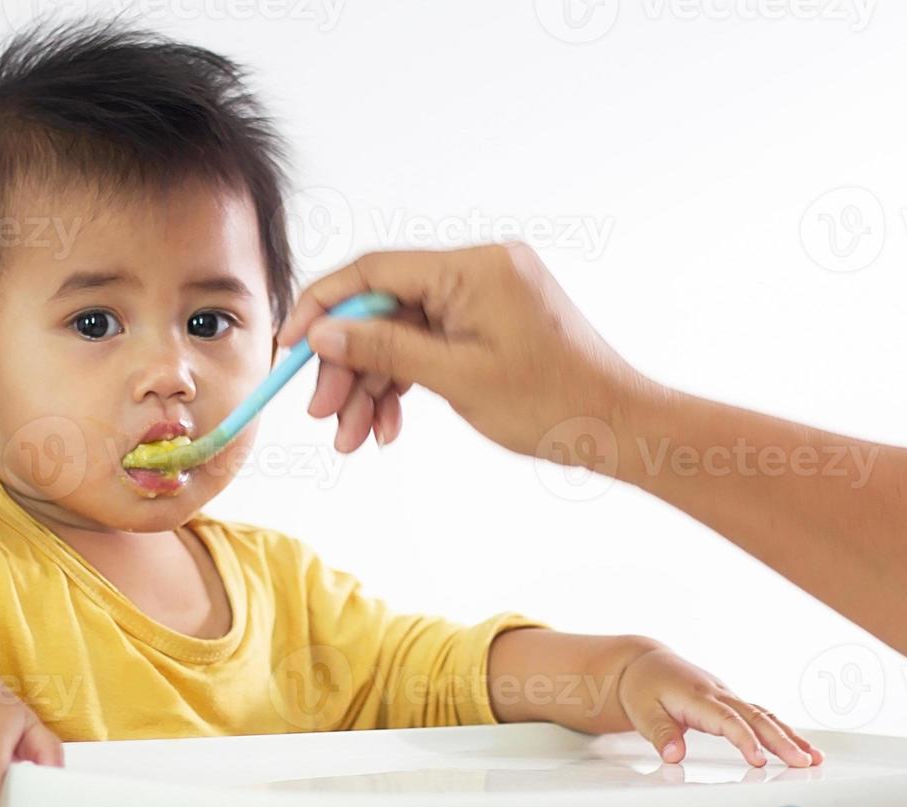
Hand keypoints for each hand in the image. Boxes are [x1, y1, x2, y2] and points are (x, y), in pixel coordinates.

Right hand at [277, 242, 656, 463]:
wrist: (618, 428)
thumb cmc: (553, 403)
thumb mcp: (457, 378)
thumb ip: (385, 347)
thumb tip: (323, 331)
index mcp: (473, 266)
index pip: (374, 270)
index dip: (322, 305)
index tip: (289, 346)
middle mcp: (477, 270)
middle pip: (384, 308)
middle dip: (349, 365)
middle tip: (324, 415)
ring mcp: (484, 297)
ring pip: (402, 334)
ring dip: (373, 387)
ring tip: (353, 439)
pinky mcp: (488, 323)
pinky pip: (430, 346)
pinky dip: (406, 384)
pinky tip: (387, 428)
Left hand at [615, 646, 822, 767]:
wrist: (646, 664)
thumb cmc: (644, 687)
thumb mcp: (643, 712)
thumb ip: (661, 734)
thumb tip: (674, 756)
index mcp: (697, 697)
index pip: (726, 720)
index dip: (744, 740)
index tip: (759, 760)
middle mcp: (719, 694)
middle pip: (755, 717)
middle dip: (781, 741)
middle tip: (802, 762)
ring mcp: (728, 697)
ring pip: (764, 715)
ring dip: (789, 736)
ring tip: (813, 758)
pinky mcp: (732, 702)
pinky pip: (761, 715)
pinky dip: (782, 730)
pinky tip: (799, 746)